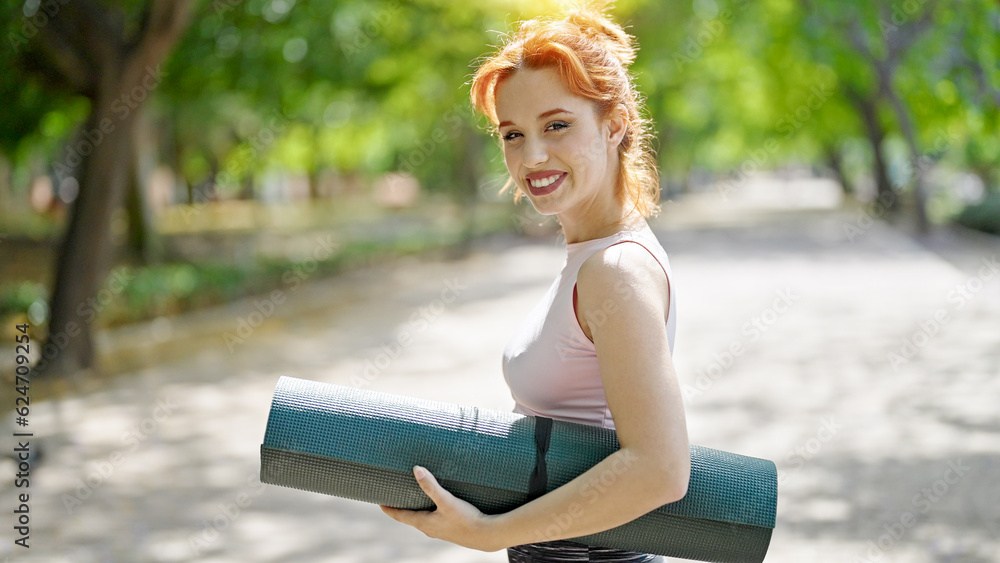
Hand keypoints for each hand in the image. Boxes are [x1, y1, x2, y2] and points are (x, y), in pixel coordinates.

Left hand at [380, 466, 503, 551]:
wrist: (486, 535)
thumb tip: (416, 469)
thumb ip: (431, 485)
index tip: (379, 501)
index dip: (388, 508)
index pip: (399, 516)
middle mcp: (429, 528)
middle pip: (409, 517)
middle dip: (401, 506)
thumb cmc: (465, 520)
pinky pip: (433, 518)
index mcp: (424, 523)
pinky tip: (435, 503)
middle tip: (394, 495)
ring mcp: (439, 529)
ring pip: (422, 518)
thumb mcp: (446, 501)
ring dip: (415, 508)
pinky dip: (428, 510)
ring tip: (412, 496)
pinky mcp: (449, 528)